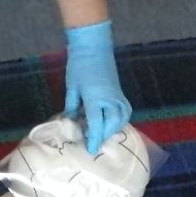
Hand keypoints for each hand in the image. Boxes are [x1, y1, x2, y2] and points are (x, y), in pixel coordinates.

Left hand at [63, 19, 131, 156]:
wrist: (93, 46)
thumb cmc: (78, 65)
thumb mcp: (72, 87)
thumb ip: (72, 106)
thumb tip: (70, 121)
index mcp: (95, 99)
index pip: (96, 124)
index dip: (93, 139)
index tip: (90, 150)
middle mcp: (110, 100)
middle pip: (111, 124)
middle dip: (103, 135)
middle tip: (93, 142)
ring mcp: (117, 96)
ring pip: (121, 118)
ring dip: (113, 128)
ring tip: (103, 133)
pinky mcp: (120, 92)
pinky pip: (124, 111)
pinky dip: (120, 119)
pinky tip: (112, 121)